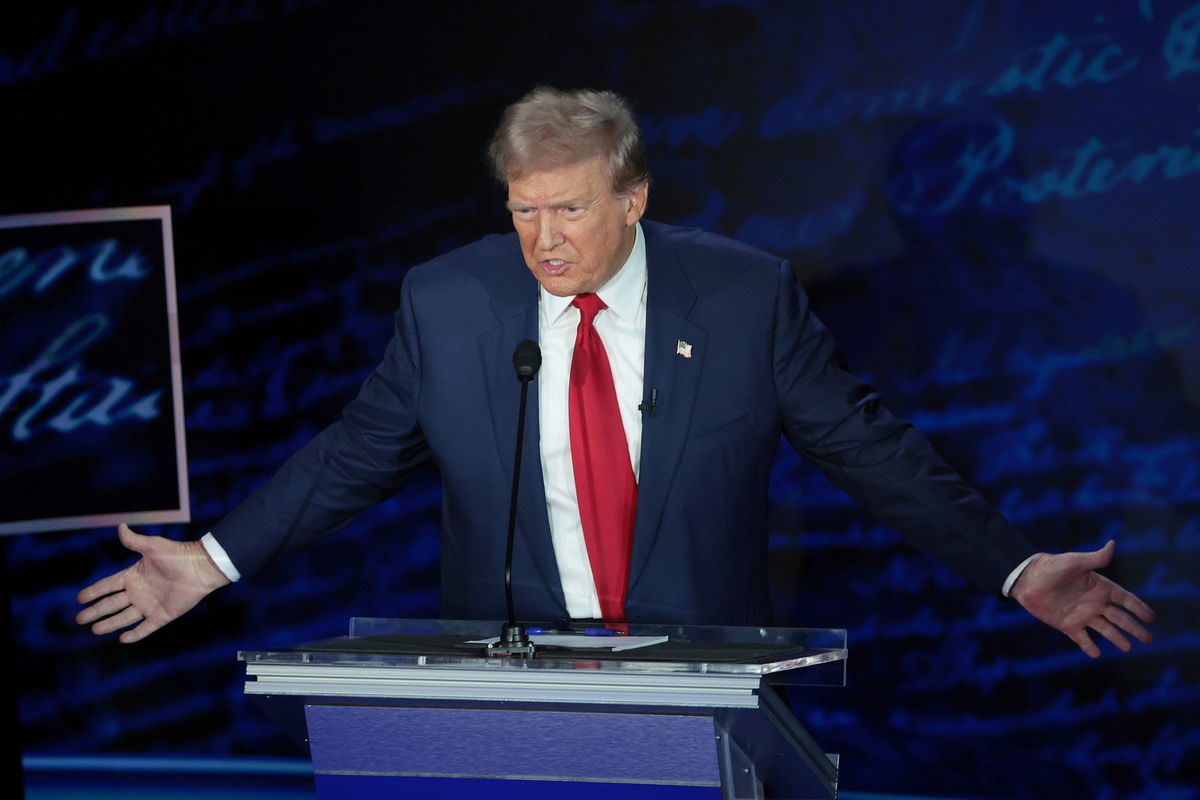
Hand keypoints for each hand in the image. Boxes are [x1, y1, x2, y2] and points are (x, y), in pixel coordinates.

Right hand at [76, 523, 230, 642]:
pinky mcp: (162, 615)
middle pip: (112, 603)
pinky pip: (146, 627)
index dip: (94, 591)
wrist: (201, 567)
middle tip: (79, 619)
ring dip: (110, 623)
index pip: (108, 585)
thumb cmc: (177, 554)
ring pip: (125, 617)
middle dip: (96, 611)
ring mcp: (150, 604)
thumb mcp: (153, 546)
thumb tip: (121, 526)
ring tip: (95, 630)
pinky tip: (122, 639)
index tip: (79, 598)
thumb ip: (134, 541)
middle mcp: (139, 591)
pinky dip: (135, 634)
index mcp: (134, 575)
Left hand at [1011, 540, 1154, 657]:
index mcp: (1100, 587)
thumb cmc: (1051, 567)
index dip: (1139, 608)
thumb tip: (1112, 544)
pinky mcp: (1068, 625)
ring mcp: (1082, 615)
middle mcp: (1094, 603)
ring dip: (1117, 639)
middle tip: (1149, 640)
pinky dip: (1089, 647)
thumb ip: (1095, 558)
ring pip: (1105, 630)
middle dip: (1135, 628)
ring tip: (1128, 648)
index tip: (1152, 617)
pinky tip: (1096, 654)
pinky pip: (1082, 639)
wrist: (1027, 579)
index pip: (1125, 599)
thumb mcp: (1074, 562)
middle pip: (1120, 618)